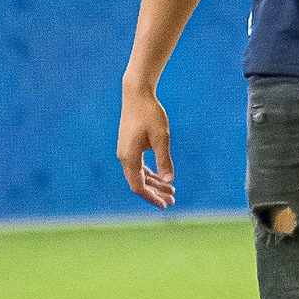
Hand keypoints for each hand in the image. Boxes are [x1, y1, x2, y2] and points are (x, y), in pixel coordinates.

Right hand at [118, 85, 175, 206]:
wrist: (137, 94)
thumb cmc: (150, 114)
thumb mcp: (161, 138)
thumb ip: (164, 160)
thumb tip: (169, 181)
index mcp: (129, 157)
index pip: (138, 186)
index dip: (152, 197)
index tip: (165, 205)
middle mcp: (124, 157)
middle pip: (139, 183)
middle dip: (155, 193)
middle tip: (173, 200)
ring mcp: (126, 151)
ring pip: (140, 175)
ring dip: (155, 183)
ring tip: (172, 190)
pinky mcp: (130, 146)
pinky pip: (139, 166)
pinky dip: (151, 173)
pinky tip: (162, 177)